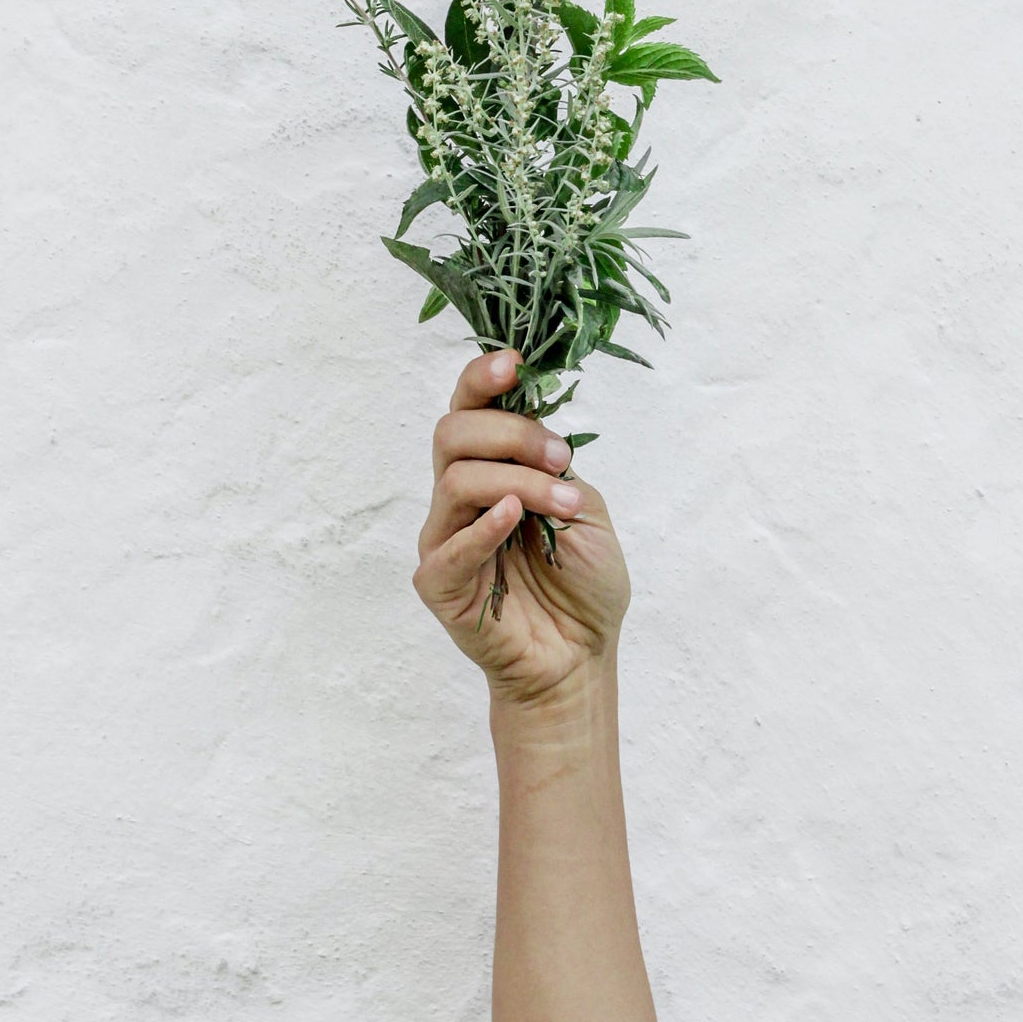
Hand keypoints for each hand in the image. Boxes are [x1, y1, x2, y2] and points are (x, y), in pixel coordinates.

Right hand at [413, 348, 631, 709]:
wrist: (581, 657)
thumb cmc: (582, 583)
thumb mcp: (584, 506)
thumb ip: (553, 465)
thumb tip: (534, 423)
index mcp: (492, 468)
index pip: (468, 408)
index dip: (483, 378)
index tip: (515, 364)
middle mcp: (459, 496)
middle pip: (453, 433)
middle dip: (512, 433)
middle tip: (560, 457)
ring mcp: (444, 538)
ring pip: (457, 479)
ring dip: (519, 481)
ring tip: (564, 504)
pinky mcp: (438, 583)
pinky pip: (450, 547)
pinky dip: (483, 527)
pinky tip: (514, 518)